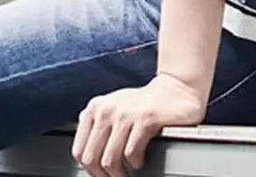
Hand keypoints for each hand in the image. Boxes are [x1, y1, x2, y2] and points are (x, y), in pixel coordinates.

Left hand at [72, 72, 206, 175]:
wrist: (176, 88)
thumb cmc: (145, 103)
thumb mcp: (114, 107)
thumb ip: (96, 125)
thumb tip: (84, 156)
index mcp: (96, 107)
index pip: (79, 150)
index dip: (89, 170)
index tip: (99, 175)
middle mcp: (107, 109)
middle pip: (91, 158)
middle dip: (103, 176)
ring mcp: (126, 113)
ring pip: (109, 160)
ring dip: (119, 174)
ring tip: (127, 172)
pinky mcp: (145, 119)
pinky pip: (131, 153)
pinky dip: (135, 162)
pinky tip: (140, 159)